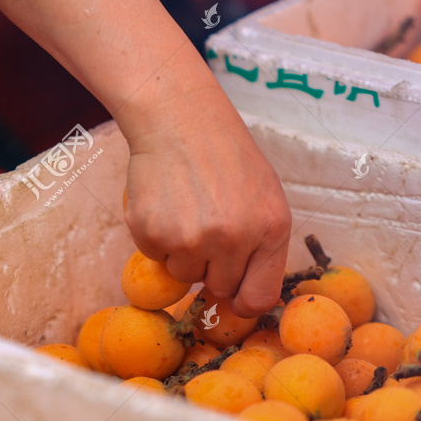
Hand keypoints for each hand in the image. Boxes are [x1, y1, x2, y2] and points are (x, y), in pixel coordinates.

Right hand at [120, 65, 290, 317]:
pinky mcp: (151, 233)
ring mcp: (189, 238)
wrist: (178, 118)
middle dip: (211, 266)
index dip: (242, 301)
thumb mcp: (264, 195)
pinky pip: (154, 256)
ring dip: (181, 252)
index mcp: (269, 229)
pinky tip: (164, 202)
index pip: (258, 298)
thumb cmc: (225, 154)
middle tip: (204, 226)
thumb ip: (261, 246)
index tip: (232, 295)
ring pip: (183, 275)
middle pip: (218, 287)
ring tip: (184, 208)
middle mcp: (232, 239)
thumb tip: (244, 297)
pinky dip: (156, 236)